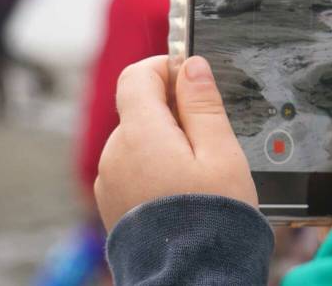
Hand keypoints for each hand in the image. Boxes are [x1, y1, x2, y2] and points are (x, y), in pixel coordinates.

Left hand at [94, 55, 255, 231]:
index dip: (165, 67)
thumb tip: (191, 67)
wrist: (191, 277)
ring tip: (200, 175)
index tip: (193, 77)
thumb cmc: (212, 218)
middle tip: (212, 139)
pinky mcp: (112, 204)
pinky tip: (183, 192)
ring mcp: (109, 181)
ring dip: (166, 143)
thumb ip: (203, 105)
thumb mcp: (222, 152)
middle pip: (140, 110)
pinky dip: (156, 168)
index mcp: (140, 135)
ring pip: (139, 140)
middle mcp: (115, 155)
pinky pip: (133, 169)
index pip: (136, 77)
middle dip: (174, 112)